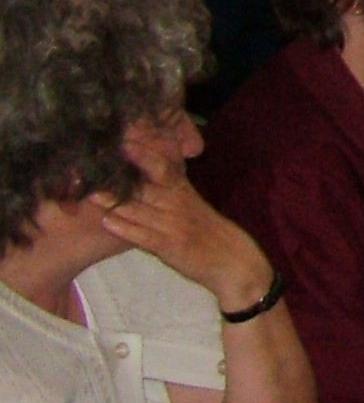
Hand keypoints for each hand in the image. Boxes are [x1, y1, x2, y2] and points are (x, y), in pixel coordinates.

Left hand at [101, 124, 276, 314]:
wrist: (234, 262)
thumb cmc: (210, 235)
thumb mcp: (193, 207)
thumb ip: (171, 192)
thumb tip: (143, 180)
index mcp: (183, 192)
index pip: (161, 166)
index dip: (141, 153)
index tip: (119, 140)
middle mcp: (178, 204)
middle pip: (145, 185)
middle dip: (118, 175)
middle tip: (91, 165)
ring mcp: (174, 225)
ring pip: (140, 208)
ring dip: (113, 200)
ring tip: (89, 191)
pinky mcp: (172, 246)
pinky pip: (144, 235)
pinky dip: (125, 228)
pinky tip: (106, 222)